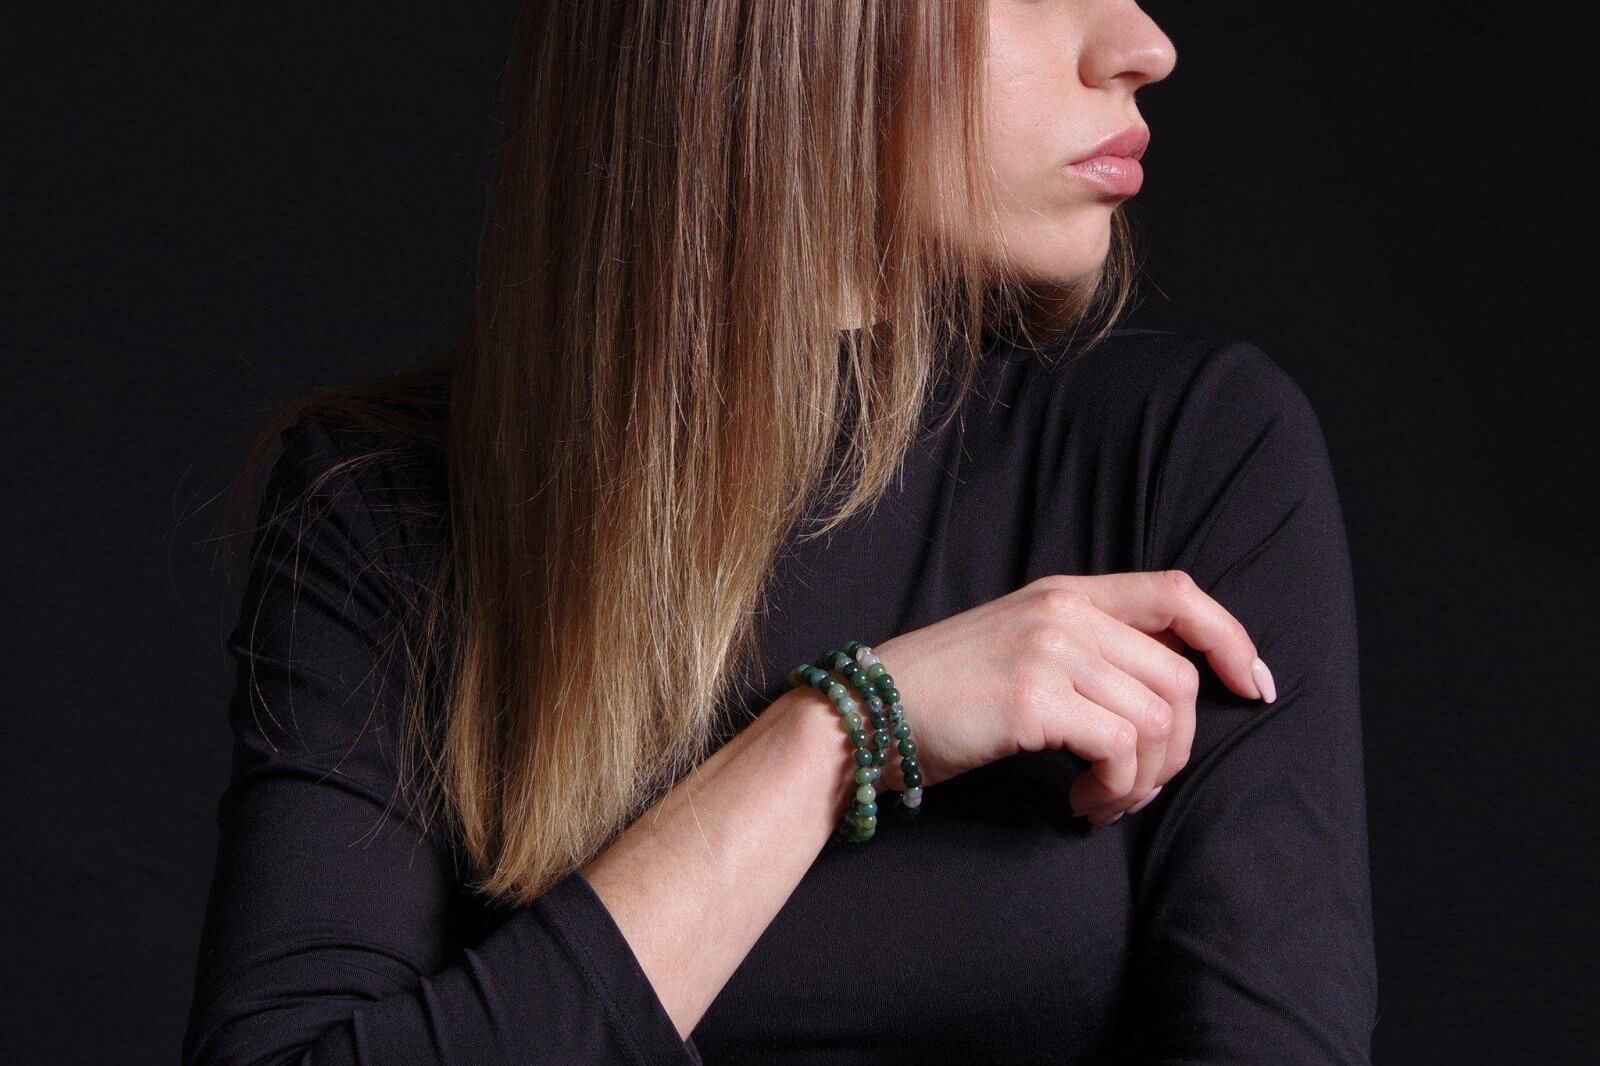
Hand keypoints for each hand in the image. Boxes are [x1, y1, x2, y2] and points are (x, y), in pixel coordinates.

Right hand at [872, 571, 1271, 825]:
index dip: (1231, 638)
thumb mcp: (1023, 646)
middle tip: (1138, 787)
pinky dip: (1115, 788)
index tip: (1252, 687)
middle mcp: (1065, 611)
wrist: (867, 715)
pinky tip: (1082, 802)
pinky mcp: (1033, 697)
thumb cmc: (946, 695)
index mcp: (1067, 593)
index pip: (1179, 594)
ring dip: (1143, 777)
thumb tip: (1169, 696)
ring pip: (1156, 718)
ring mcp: (1049, 649)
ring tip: (1104, 799)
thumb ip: (1089, 650)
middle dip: (1179, 747)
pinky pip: (1118, 747)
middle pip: (1179, 675)